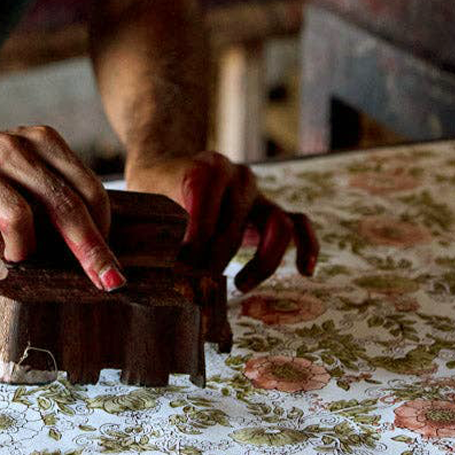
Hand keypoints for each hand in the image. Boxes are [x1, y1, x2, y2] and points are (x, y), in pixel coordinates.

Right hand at [0, 118, 124, 290]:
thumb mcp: (29, 172)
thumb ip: (58, 197)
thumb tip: (98, 250)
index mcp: (43, 143)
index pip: (87, 190)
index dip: (101, 231)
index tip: (108, 264)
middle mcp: (13, 148)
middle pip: (62, 204)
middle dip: (87, 249)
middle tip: (104, 281)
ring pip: (17, 213)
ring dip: (22, 247)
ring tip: (15, 255)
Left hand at [131, 150, 317, 288]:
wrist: (168, 167)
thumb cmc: (155, 190)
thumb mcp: (147, 200)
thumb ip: (154, 228)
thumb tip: (160, 275)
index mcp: (208, 168)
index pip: (208, 210)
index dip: (194, 244)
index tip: (179, 269)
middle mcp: (239, 176)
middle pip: (236, 228)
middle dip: (216, 262)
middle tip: (196, 287)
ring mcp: (259, 193)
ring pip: (277, 226)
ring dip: (260, 262)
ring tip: (238, 286)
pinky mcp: (271, 210)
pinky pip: (299, 225)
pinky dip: (307, 246)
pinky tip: (303, 271)